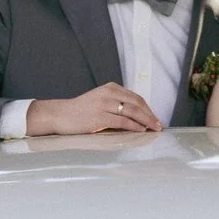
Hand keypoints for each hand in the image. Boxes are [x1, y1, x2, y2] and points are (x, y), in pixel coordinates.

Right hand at [29, 83, 163, 135]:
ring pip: (132, 112)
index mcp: (110, 88)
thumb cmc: (80, 111)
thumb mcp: (100, 101)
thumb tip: (137, 117)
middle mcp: (108, 93)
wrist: (59, 115)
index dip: (148, 109)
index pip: (136, 98)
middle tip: (159, 125)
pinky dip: (134, 126)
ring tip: (154, 129)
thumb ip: (116, 104)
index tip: (156, 118)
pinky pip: (122, 121)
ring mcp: (104, 105)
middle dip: (150, 115)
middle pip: (137, 104)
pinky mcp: (99, 117)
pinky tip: (141, 130)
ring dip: (146, 121)